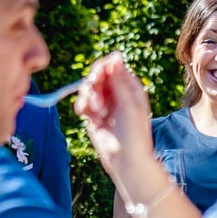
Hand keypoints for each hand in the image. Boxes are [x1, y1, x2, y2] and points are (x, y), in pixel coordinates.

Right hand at [75, 53, 157, 180]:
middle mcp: (118, 93)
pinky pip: (82, 103)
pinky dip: (81, 105)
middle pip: (98, 75)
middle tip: (96, 98)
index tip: (98, 75)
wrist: (126, 161)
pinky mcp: (94, 116)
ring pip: (88, 88)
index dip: (103, 67)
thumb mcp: (129, 104)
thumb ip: (120, 81)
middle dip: (93, 84)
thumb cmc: (134, 134)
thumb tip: (115, 56)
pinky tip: (84, 113)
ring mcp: (105, 105)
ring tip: (97, 112)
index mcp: (131, 87)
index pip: (113, 66)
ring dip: (88, 97)